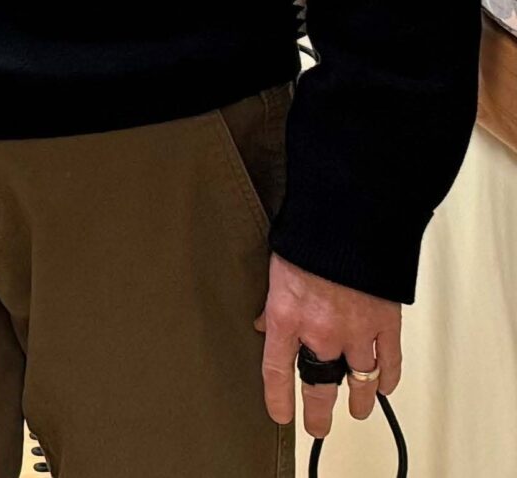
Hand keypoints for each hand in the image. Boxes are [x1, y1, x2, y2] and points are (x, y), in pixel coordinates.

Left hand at [258, 253, 401, 439]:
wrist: (346, 222)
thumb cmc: (307, 241)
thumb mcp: (273, 272)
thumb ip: (270, 306)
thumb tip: (262, 326)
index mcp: (286, 318)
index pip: (276, 370)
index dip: (278, 397)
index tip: (281, 415)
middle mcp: (321, 333)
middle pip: (320, 384)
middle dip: (318, 410)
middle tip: (318, 427)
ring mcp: (356, 331)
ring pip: (359, 379)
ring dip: (358, 399)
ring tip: (356, 411)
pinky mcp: (385, 323)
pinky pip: (389, 360)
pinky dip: (388, 377)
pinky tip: (384, 388)